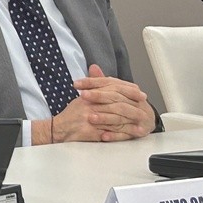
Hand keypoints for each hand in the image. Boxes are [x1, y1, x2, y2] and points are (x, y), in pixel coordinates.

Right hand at [33, 65, 153, 142]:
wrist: (58, 129)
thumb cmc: (71, 114)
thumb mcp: (82, 97)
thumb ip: (93, 85)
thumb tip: (97, 69)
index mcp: (88, 94)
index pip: (111, 88)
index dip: (126, 89)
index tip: (139, 92)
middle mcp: (89, 104)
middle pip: (115, 100)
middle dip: (132, 102)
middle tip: (144, 104)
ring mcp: (90, 117)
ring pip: (115, 116)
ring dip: (131, 119)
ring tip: (142, 120)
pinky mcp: (90, 131)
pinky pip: (111, 132)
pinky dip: (124, 133)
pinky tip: (133, 132)